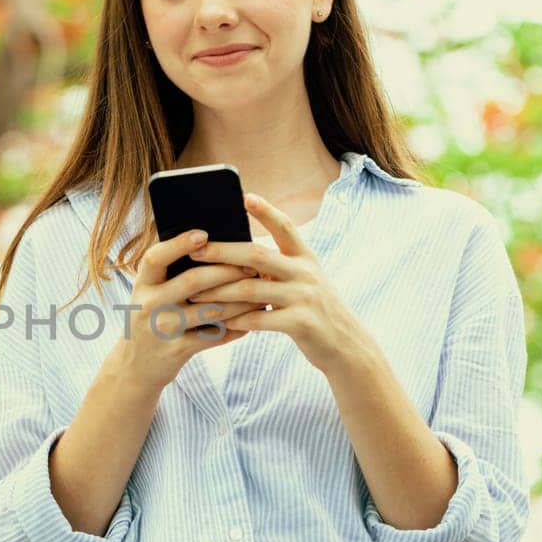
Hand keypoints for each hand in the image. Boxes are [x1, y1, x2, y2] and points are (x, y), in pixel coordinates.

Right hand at [107, 228, 265, 392]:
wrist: (134, 366)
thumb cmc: (150, 317)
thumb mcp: (149, 292)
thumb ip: (169, 271)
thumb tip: (209, 242)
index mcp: (142, 284)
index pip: (157, 257)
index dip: (179, 244)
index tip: (204, 234)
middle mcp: (149, 305)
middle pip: (193, 281)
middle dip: (227, 271)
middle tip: (252, 265)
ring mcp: (163, 329)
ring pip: (211, 310)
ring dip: (240, 300)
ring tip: (260, 290)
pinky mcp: (178, 350)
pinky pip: (215, 336)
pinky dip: (236, 327)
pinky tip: (252, 318)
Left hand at [181, 192, 369, 375]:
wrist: (347, 345)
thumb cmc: (316, 310)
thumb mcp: (305, 281)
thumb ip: (280, 266)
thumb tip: (241, 251)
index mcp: (306, 258)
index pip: (285, 227)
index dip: (266, 211)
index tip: (245, 196)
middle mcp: (306, 273)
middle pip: (258, 255)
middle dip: (223, 252)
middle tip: (195, 251)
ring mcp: (305, 297)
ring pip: (251, 289)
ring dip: (219, 292)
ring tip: (194, 296)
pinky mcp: (302, 323)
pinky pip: (259, 319)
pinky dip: (236, 320)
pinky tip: (217, 322)